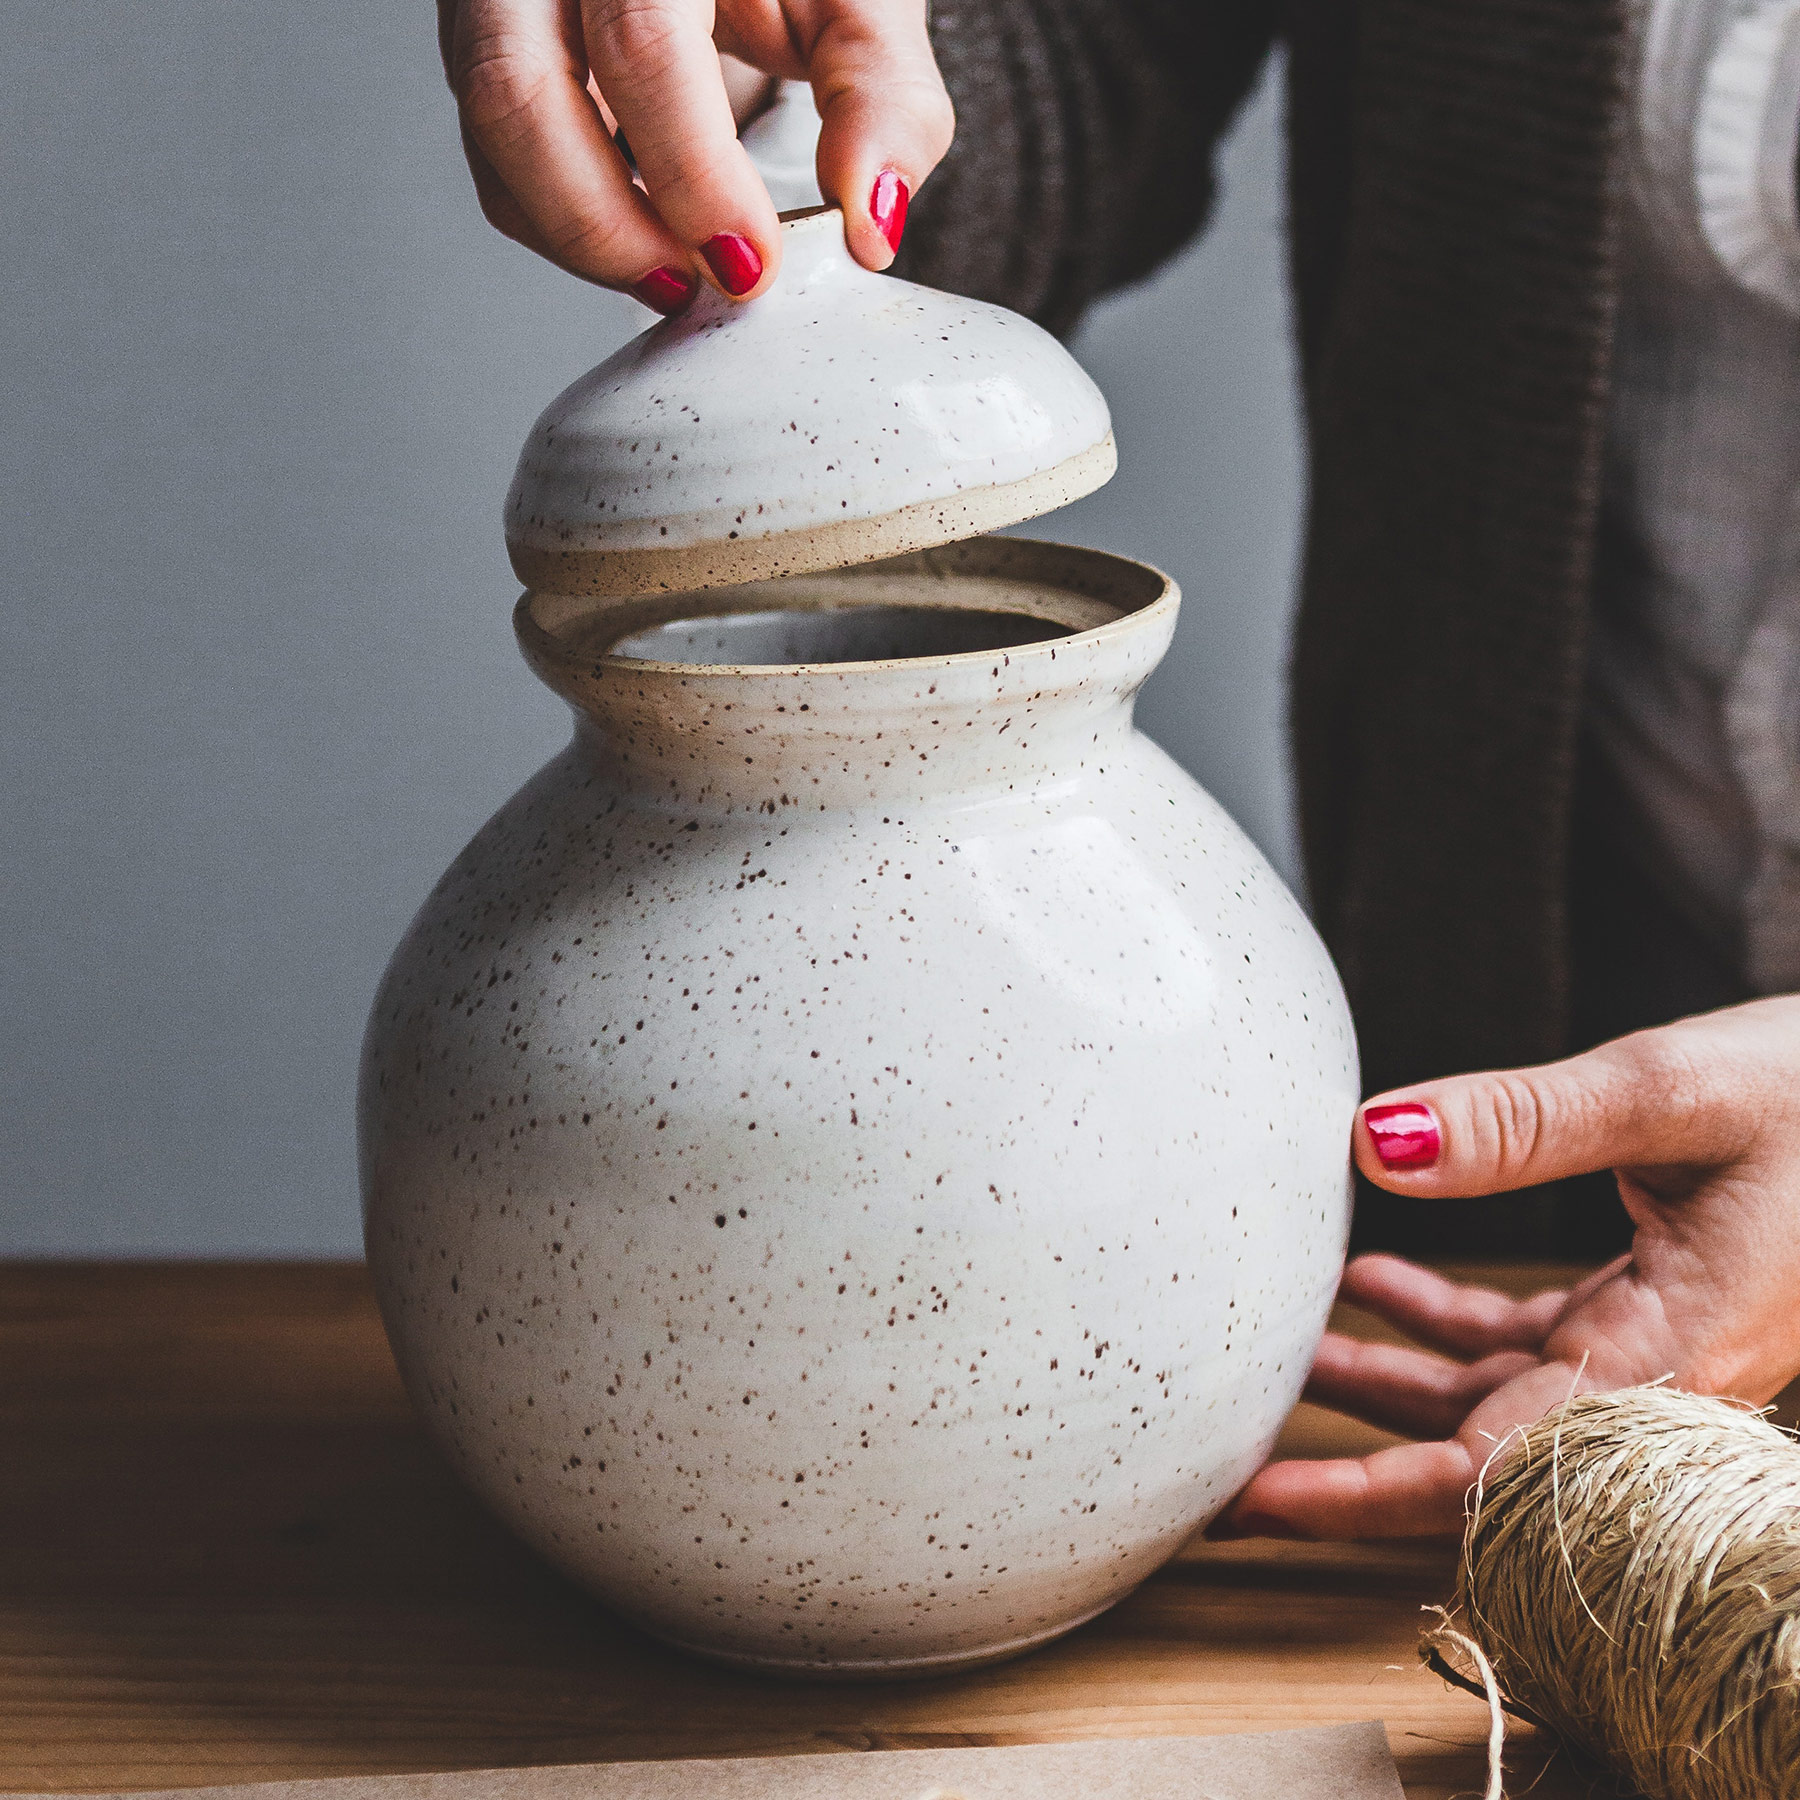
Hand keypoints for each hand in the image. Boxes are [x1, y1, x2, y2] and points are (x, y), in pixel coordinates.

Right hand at [437, 0, 953, 307]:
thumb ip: (881, 97)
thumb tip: (869, 219)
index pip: (641, 45)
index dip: (692, 174)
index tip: (749, 263)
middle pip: (521, 97)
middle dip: (609, 227)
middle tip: (698, 286)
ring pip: (494, 137)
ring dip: (579, 237)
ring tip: (673, 276)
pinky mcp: (485, 48)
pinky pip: (494, 158)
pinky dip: (562, 220)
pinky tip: (638, 238)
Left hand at [1216, 996, 1799, 1538]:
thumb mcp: (1669, 1090)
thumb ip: (1522, 1122)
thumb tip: (1372, 1144)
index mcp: (1669, 1357)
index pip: (1492, 1469)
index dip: (1364, 1496)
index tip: (1255, 1501)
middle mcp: (1653, 1377)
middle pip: (1472, 1457)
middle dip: (1348, 1466)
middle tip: (1228, 1462)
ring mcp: (1645, 1348)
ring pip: (1484, 1396)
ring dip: (1377, 1379)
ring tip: (1273, 1354)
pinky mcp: (1642, 1310)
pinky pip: (1521, 1343)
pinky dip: (1439, 1317)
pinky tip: (1370, 1281)